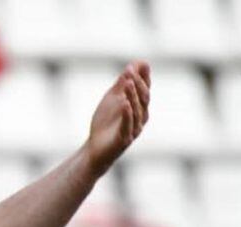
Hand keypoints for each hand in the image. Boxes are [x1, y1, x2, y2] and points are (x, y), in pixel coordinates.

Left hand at [84, 61, 150, 176]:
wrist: (95, 149)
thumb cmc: (106, 124)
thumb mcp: (112, 99)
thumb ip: (122, 84)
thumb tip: (133, 65)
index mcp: (139, 107)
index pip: (145, 89)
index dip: (143, 76)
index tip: (140, 63)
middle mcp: (140, 117)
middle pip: (144, 98)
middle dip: (138, 83)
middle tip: (130, 71)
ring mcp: (134, 129)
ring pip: (137, 110)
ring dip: (133, 95)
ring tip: (127, 83)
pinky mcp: (124, 140)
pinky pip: (128, 125)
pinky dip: (127, 114)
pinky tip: (125, 103)